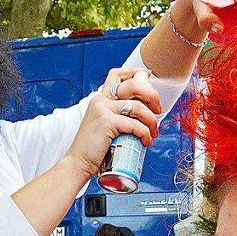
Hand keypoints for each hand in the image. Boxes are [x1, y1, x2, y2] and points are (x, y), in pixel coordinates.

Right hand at [63, 66, 160, 182]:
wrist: (78, 163)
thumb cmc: (93, 149)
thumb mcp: (104, 126)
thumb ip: (117, 116)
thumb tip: (142, 114)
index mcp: (100, 99)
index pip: (117, 74)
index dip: (135, 72)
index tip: (148, 76)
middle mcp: (101, 100)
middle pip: (133, 84)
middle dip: (152, 95)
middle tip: (158, 110)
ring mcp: (103, 110)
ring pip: (137, 106)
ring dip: (152, 119)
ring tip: (154, 131)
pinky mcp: (106, 122)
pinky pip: (134, 125)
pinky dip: (145, 133)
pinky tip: (147, 141)